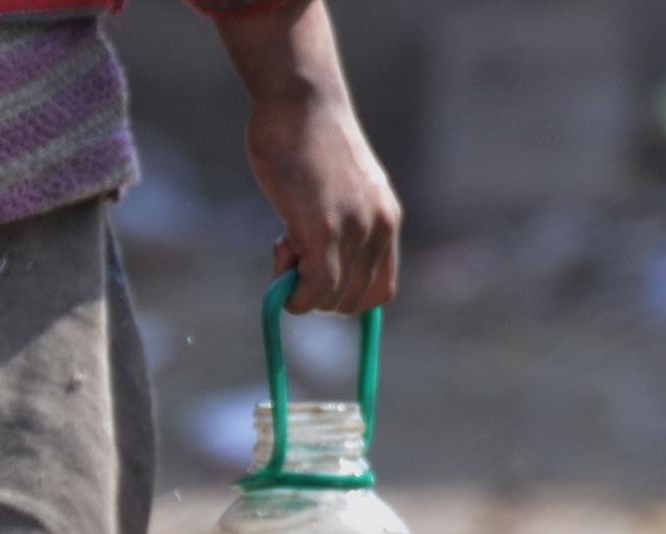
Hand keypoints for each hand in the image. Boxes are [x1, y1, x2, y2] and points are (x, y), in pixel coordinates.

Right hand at [212, 0, 400, 314]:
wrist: (301, 99)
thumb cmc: (307, 136)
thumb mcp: (339, 185)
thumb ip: (341, 221)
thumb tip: (313, 263)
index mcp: (386, 219)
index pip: (381, 291)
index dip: (346, 296)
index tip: (317, 276)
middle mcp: (377, 228)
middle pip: (353, 302)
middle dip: (317, 294)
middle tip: (293, 253)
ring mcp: (353, 230)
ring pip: (330, 300)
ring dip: (299, 288)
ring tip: (284, 242)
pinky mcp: (323, 229)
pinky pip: (312, 290)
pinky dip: (291, 293)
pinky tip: (279, 249)